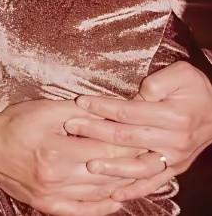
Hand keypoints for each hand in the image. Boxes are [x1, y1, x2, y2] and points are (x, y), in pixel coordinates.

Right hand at [0, 98, 137, 215]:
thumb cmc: (15, 122)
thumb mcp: (48, 110)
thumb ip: (81, 112)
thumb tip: (111, 111)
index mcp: (57, 152)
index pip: (106, 151)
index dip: (131, 146)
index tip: (150, 140)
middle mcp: (57, 179)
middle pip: (107, 175)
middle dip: (134, 166)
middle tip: (155, 158)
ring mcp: (53, 197)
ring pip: (99, 195)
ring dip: (123, 186)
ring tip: (143, 176)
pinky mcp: (48, 207)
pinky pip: (83, 211)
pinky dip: (104, 206)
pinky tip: (117, 198)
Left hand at [66, 61, 211, 200]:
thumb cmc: (195, 88)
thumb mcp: (182, 74)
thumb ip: (158, 82)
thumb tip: (138, 94)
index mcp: (172, 116)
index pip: (128, 112)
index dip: (102, 107)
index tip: (81, 102)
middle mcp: (173, 140)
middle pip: (126, 138)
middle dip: (95, 132)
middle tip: (72, 127)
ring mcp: (173, 158)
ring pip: (137, 166)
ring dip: (111, 167)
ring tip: (88, 165)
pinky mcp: (174, 169)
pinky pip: (152, 183)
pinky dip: (133, 189)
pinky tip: (114, 193)